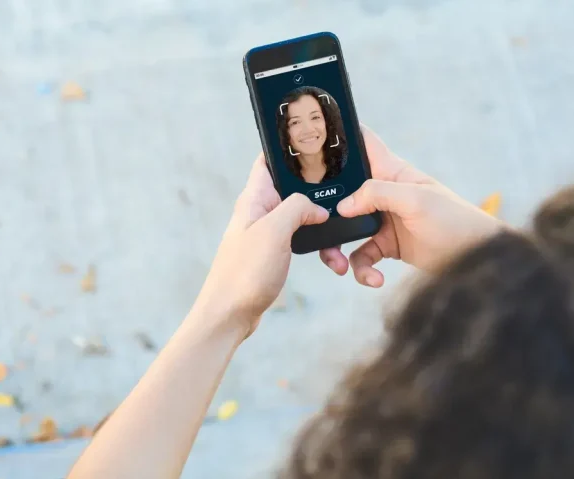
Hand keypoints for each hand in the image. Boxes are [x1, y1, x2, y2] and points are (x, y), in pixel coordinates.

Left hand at [193, 155, 328, 337]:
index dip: (289, 148)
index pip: (269, 160)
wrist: (229, 315)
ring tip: (340, 234)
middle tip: (343, 189)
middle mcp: (259, 212)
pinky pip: (301, 241)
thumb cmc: (244, 273)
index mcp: (254, 199)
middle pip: (293, 188)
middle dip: (318, 189)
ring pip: (301, 217)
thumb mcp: (274, 231)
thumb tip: (317, 207)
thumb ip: (297, 208)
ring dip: (321, 224)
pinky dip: (318, 247)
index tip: (315, 141)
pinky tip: (332, 259)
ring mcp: (266, 233)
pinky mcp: (273, 253)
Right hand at [320, 125, 504, 285]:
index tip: (312, 139)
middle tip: (314, 224)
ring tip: (340, 266)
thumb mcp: (416, 200)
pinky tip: (374, 279)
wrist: (476, 260)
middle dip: (325, 210)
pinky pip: (361, 257)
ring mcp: (382, 220)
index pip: (362, 143)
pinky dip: (362, 270)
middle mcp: (382, 193)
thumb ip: (377, 194)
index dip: (339, 136)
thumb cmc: (455, 220)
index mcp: (390, 171)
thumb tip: (343, 206)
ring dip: (336, 250)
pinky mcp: (386, 246)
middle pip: (342, 194)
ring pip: (344, 230)